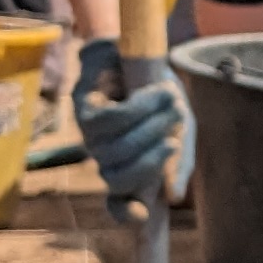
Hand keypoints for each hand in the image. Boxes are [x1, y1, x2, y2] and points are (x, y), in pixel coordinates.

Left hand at [73, 37, 186, 212]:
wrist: (137, 48)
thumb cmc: (158, 92)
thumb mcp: (180, 126)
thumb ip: (179, 161)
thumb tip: (172, 196)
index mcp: (127, 166)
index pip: (118, 202)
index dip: (126, 213)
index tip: (144, 213)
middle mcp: (104, 156)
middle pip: (117, 178)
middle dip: (149, 161)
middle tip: (174, 135)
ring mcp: (89, 136)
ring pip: (111, 149)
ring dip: (145, 127)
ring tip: (170, 101)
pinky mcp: (81, 108)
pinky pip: (106, 121)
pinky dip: (133, 108)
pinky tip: (151, 92)